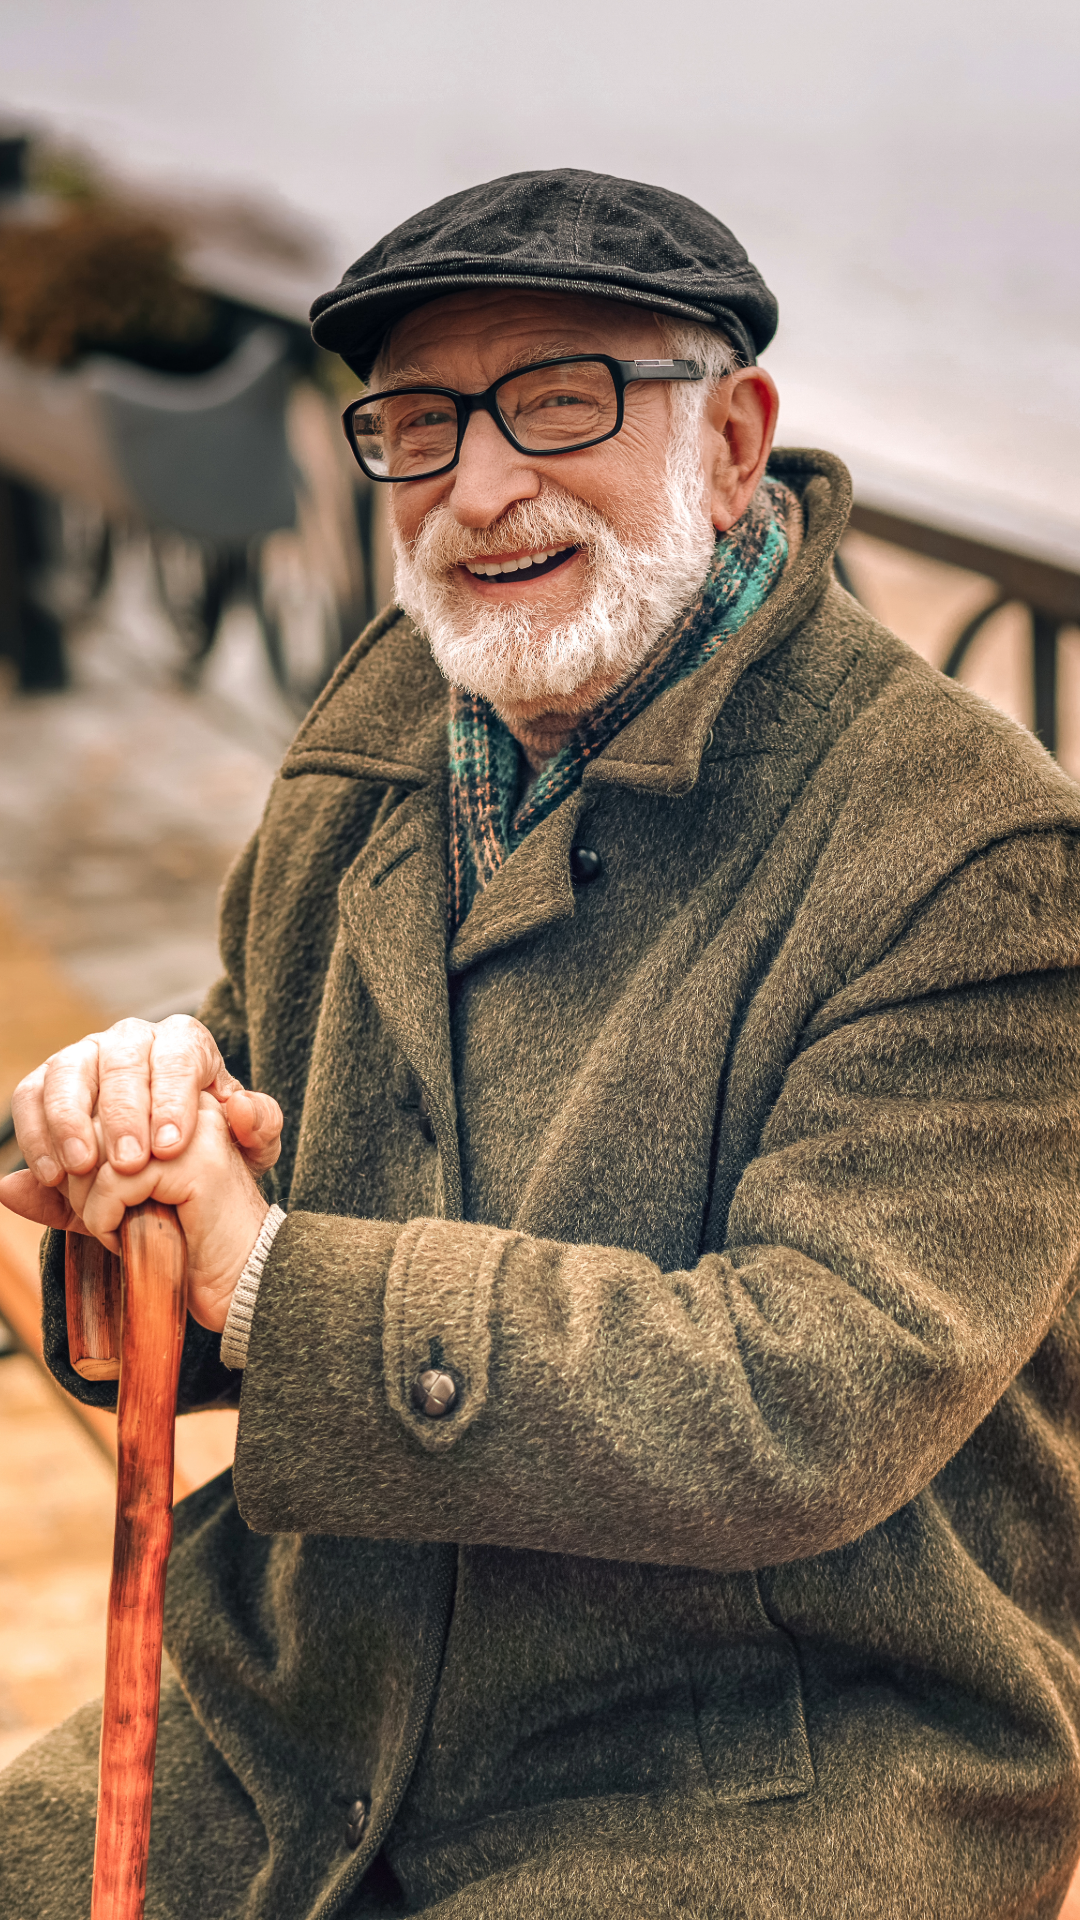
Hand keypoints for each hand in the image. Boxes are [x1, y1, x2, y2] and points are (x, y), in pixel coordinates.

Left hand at [0, 1095, 270, 1333]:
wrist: (237, 1286)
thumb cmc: (180, 1248)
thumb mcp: (108, 1215)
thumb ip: (61, 1195)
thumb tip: (7, 1186)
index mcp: (164, 1104)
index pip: (86, 1109)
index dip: (69, 1162)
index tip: (89, 1203)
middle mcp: (181, 1104)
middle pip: (87, 1124)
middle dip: (78, 1184)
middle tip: (105, 1219)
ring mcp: (191, 1127)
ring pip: (96, 1147)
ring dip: (91, 1202)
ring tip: (119, 1229)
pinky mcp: (194, 1160)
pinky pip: (116, 1179)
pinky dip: (106, 1218)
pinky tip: (129, 1238)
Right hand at [10, 1015, 281, 1187]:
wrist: (169, 1160)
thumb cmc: (213, 1143)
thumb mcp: (249, 1144)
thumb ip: (259, 1126)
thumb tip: (241, 1107)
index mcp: (184, 1042)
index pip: (179, 1056)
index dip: (172, 1100)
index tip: (171, 1148)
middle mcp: (132, 1038)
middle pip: (121, 1060)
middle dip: (123, 1114)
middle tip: (128, 1163)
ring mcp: (85, 1055)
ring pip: (69, 1070)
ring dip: (71, 1120)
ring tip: (81, 1168)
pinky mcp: (47, 1081)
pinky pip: (32, 1095)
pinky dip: (36, 1133)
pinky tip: (52, 1175)